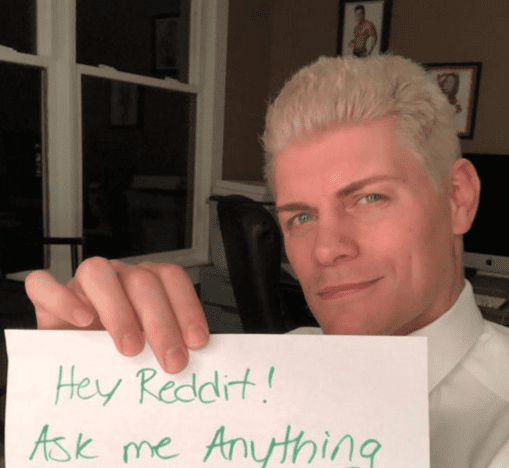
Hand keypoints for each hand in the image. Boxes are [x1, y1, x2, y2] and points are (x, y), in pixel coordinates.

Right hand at [25, 257, 208, 373]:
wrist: (73, 357)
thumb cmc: (115, 351)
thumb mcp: (146, 347)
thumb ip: (164, 346)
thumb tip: (192, 363)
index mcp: (145, 282)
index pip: (171, 278)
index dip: (187, 307)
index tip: (196, 341)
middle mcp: (117, 276)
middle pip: (142, 280)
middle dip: (161, 322)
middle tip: (171, 360)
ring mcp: (82, 284)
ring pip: (98, 273)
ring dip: (118, 311)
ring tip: (131, 348)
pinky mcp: (48, 298)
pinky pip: (46, 285)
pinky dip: (63, 299)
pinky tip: (81, 321)